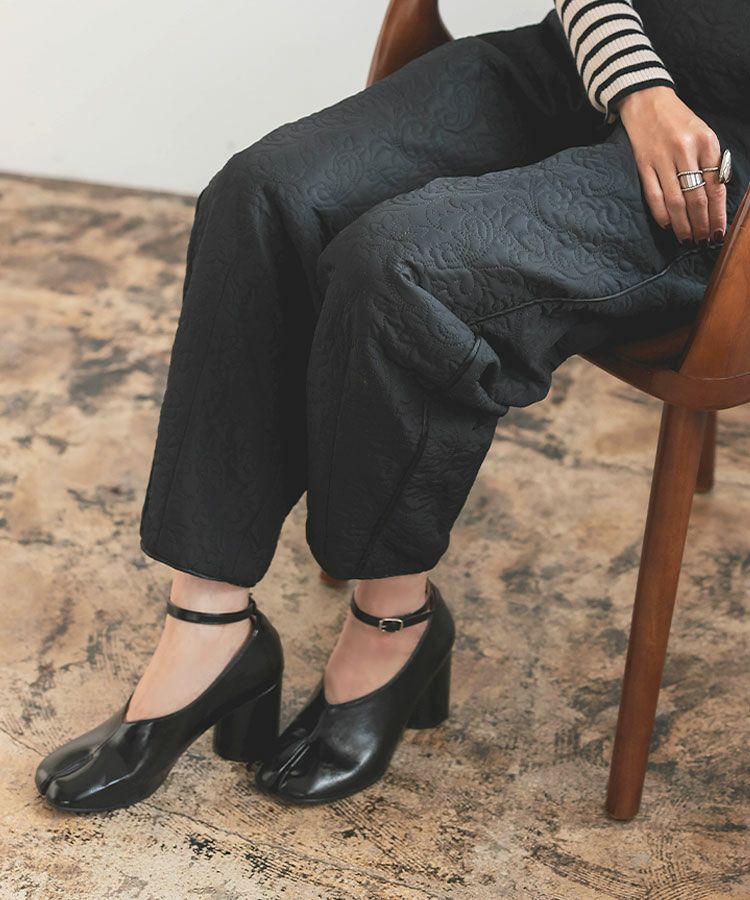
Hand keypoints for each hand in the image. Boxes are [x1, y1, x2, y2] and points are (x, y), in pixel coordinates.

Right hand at [617, 86, 725, 243]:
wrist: (647, 100)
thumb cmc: (678, 121)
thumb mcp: (703, 134)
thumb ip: (711, 162)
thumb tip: (715, 200)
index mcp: (706, 141)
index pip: (716, 186)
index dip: (717, 214)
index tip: (718, 232)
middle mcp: (685, 149)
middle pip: (696, 198)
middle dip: (700, 224)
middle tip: (702, 240)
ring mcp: (662, 158)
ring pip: (675, 201)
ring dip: (682, 225)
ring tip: (686, 238)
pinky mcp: (643, 164)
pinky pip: (654, 196)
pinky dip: (661, 214)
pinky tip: (667, 225)